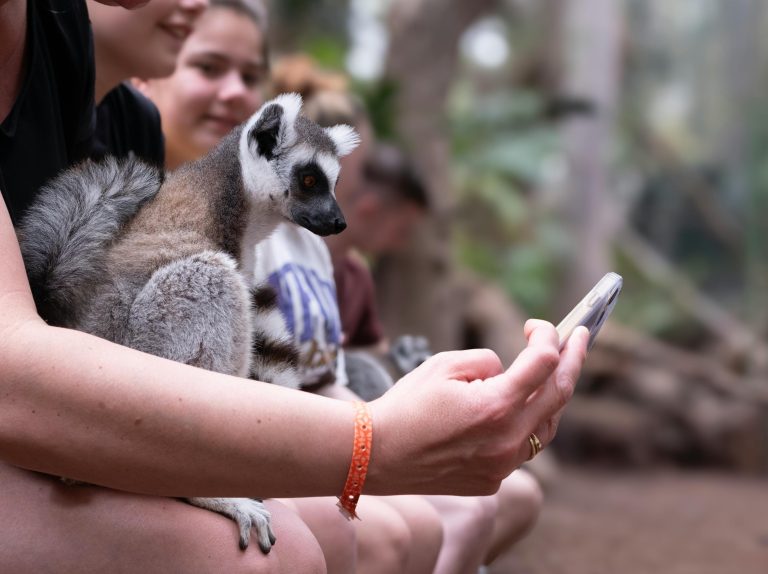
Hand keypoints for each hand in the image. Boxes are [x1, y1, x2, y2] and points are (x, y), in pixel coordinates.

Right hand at [368, 321, 588, 495]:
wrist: (375, 455)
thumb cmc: (405, 404)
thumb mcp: (443, 364)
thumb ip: (486, 362)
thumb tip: (508, 371)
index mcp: (496, 406)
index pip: (543, 362)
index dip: (546, 336)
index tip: (538, 325)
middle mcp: (507, 440)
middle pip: (559, 395)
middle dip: (572, 360)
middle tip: (578, 337)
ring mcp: (502, 466)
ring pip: (547, 427)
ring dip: (551, 397)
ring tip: (551, 374)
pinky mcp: (492, 481)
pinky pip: (521, 449)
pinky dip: (523, 425)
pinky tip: (513, 410)